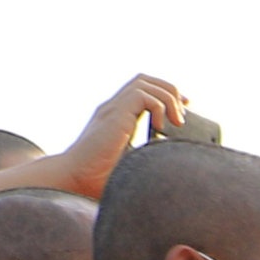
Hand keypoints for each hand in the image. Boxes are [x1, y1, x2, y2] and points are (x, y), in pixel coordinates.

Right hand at [50, 75, 189, 196]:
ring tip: (177, 121)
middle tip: (185, 109)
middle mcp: (113, 108)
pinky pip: (141, 95)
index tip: (182, 109)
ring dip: (167, 98)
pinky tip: (160, 127)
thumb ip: (148, 157)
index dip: (165, 94)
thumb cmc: (99, 179)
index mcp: (117, 117)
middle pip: (144, 79)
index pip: (142, 90)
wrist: (75, 179)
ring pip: (144, 83)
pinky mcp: (114, 115)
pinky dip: (158, 106)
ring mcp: (112, 109)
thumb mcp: (132, 164)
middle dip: (170, 89)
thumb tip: (174, 165)